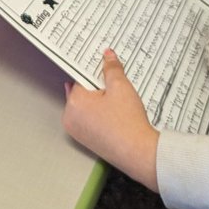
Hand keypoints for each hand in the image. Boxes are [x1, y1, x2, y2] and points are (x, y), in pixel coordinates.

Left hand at [62, 49, 159, 191]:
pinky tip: (117, 115)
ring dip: (100, 101)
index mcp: (74, 102)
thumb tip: (107, 56)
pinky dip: (101, 114)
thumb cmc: (128, 122)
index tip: (106, 68)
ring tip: (118, 104)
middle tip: (116, 88)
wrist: (139, 153)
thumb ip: (112, 68)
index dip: (96, 72)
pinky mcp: (86, 140)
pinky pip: (90, 120)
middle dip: (98, 87)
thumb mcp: (121, 87)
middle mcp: (70, 118)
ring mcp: (77, 131)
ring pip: (87, 106)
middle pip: (83, 92)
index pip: (81, 78)